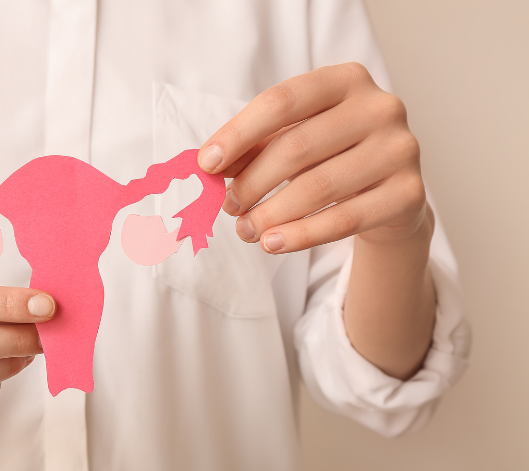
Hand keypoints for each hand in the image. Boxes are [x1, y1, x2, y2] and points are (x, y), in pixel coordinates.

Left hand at [197, 62, 430, 252]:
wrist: (389, 195)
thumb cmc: (331, 158)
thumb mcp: (292, 142)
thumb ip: (255, 147)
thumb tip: (210, 165)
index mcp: (346, 80)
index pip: (281, 101)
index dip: (238, 134)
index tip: (206, 164)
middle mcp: (380, 107)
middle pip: (296, 147)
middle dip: (252, 182)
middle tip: (229, 207)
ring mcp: (401, 149)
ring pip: (318, 187)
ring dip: (271, 214)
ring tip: (246, 230)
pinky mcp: (409, 193)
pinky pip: (344, 219)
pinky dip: (301, 235)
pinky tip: (272, 244)